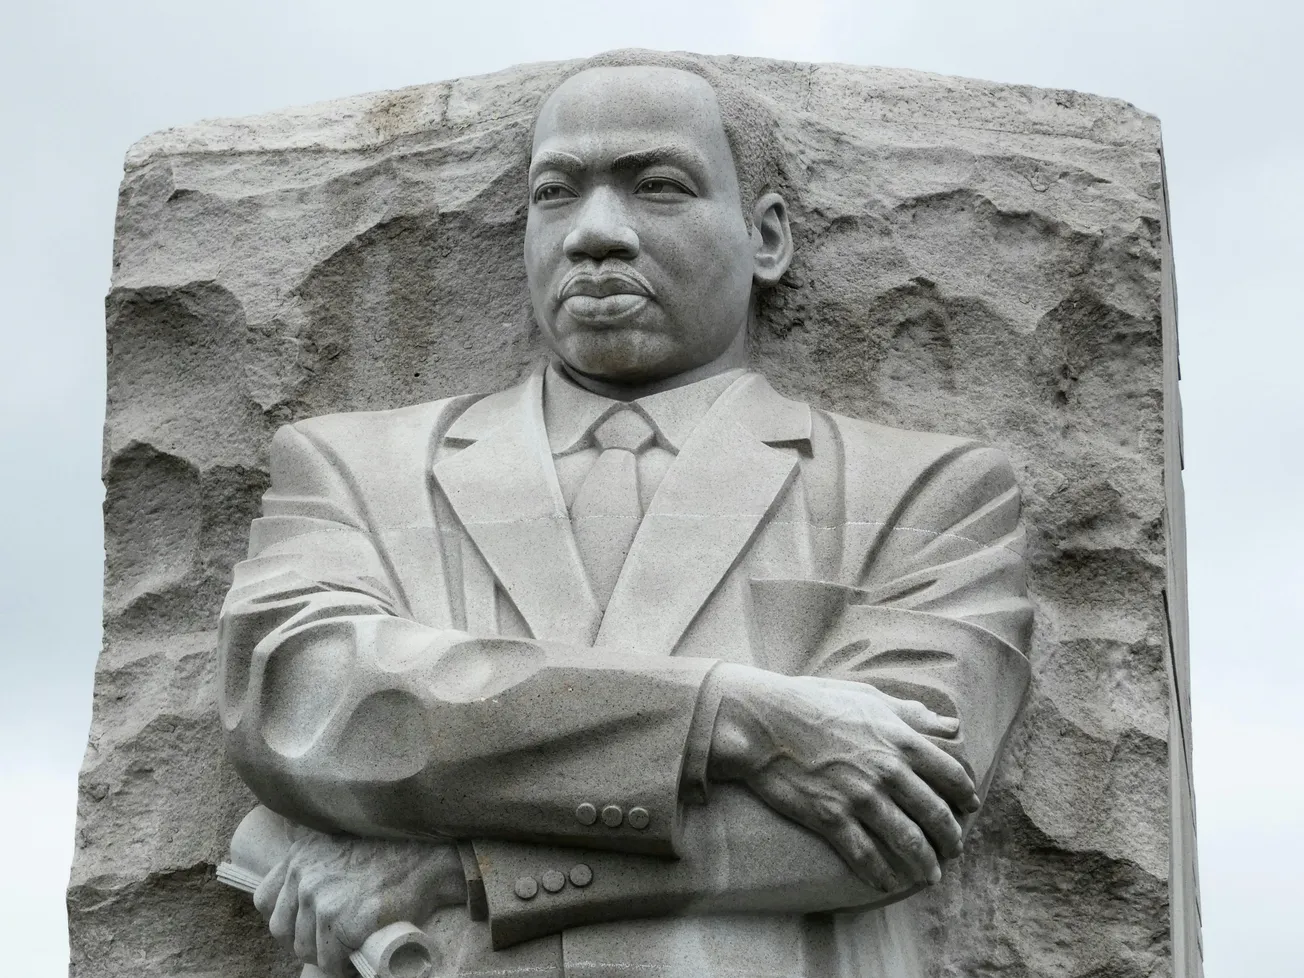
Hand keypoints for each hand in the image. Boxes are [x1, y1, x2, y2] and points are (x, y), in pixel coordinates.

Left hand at [253, 831, 466, 976]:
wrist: (427, 859)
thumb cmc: (392, 854)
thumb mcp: (340, 843)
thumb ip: (316, 860)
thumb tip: (305, 890)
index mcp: (299, 855)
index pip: (265, 900)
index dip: (287, 917)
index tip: (307, 924)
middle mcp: (303, 874)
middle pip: (281, 930)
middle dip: (305, 940)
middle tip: (333, 941)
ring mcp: (321, 897)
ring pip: (304, 949)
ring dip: (326, 955)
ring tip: (348, 949)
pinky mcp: (341, 920)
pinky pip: (329, 960)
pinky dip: (342, 966)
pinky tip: (357, 956)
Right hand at [707, 665, 978, 890]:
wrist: (763, 720)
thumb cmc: (814, 702)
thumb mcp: (868, 698)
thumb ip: (912, 715)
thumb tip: (951, 725)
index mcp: (901, 739)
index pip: (951, 775)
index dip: (965, 796)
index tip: (969, 808)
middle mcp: (888, 771)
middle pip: (936, 815)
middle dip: (950, 839)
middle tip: (954, 851)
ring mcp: (860, 797)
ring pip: (907, 842)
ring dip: (924, 865)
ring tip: (929, 876)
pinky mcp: (831, 818)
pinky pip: (865, 856)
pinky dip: (881, 875)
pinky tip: (887, 883)